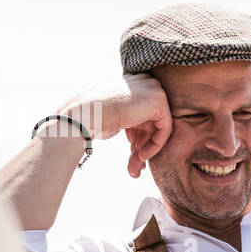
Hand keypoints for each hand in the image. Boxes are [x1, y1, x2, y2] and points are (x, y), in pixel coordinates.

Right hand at [55, 74, 172, 177]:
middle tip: (134, 167)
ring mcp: (153, 89)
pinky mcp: (158, 100)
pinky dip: (155, 145)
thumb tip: (140, 138)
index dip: (137, 137)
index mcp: (133, 85)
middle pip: (152, 122)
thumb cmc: (94, 119)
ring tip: (135, 168)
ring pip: (159, 127)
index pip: (144, 116)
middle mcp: (144, 83)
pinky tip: (142, 156)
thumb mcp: (116, 119)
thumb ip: (132, 123)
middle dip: (143, 146)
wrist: (86, 113)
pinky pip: (165, 129)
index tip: (130, 152)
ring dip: (146, 150)